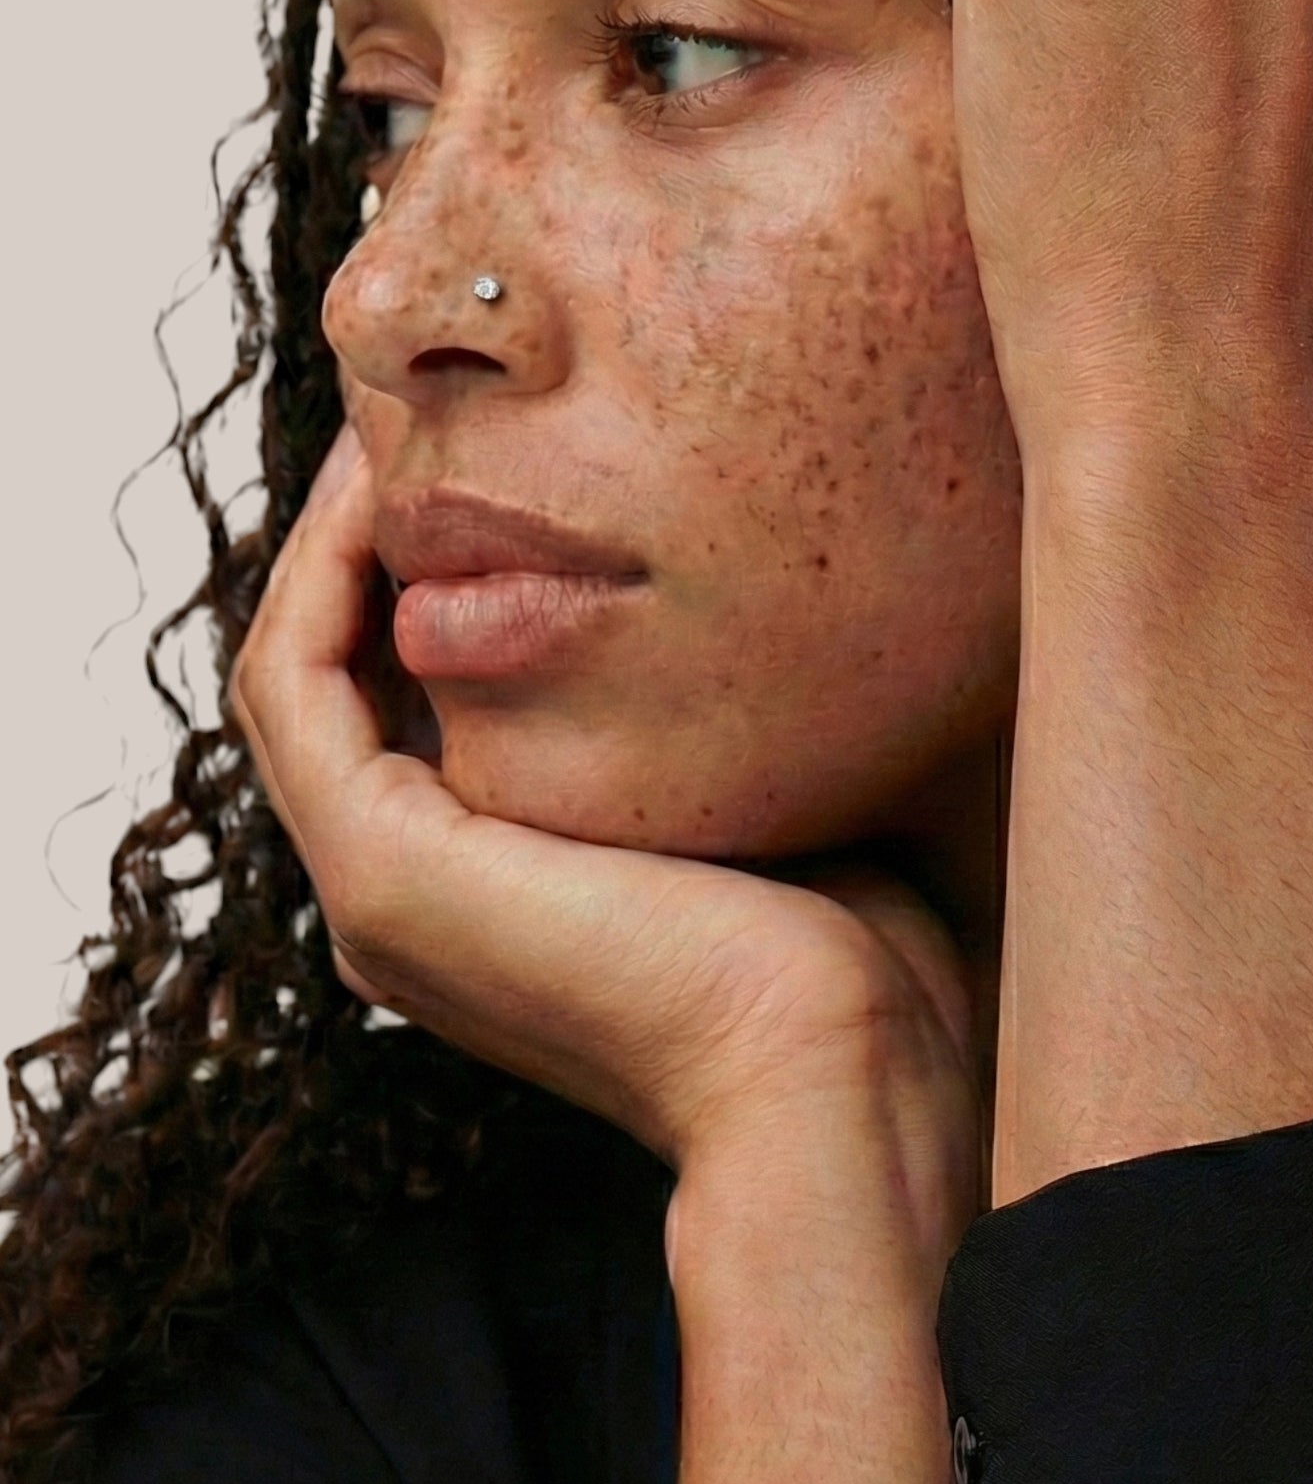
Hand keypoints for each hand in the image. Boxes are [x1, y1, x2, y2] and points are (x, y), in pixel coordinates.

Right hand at [229, 426, 982, 1229]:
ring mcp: (382, 891)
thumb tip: (719, 585)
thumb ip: (684, 714)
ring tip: (391, 427)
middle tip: (417, 417)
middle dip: (369, 538)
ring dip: (332, 540)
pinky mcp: (381, 873)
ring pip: (303, 671)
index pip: (410, 697)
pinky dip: (324, 578)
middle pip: (347, 674)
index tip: (479, 459)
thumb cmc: (841, 944)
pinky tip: (385, 488)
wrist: (843, 1066)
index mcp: (490, 883)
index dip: (421, 569)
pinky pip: (298, 685)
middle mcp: (412, 892)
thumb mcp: (743, 793)